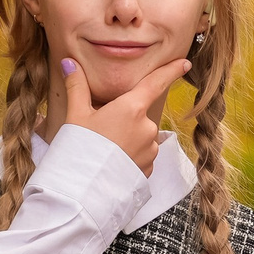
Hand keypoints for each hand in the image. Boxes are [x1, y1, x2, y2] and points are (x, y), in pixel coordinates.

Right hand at [57, 53, 188, 174]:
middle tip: (101, 131)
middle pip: (140, 114)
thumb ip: (77, 86)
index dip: (170, 71)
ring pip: (142, 137)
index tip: (184, 63)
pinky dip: (130, 157)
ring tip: (104, 151)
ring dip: (128, 139)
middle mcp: (147, 127)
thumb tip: (69, 62)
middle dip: (125, 119)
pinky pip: (142, 156)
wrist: (82, 191)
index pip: (156, 83)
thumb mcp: (75, 115)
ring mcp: (150, 150)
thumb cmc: (78, 148)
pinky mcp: (149, 169)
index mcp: (131, 108)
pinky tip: (112, 163)